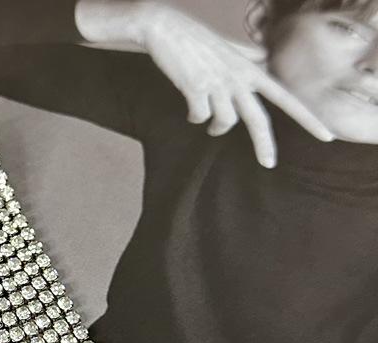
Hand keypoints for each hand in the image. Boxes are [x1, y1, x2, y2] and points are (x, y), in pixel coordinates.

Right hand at [141, 4, 333, 166]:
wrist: (166, 29)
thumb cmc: (197, 39)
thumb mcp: (230, 47)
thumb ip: (249, 55)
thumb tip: (264, 59)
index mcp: (251, 69)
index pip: (285, 97)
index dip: (306, 118)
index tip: (325, 135)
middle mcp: (239, 77)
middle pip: (257, 118)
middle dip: (264, 144)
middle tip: (269, 164)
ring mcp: (218, 82)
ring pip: (224, 121)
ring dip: (214, 127)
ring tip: (208, 125)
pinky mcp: (196, 87)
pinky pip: (200, 116)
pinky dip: (195, 118)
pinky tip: (191, 113)